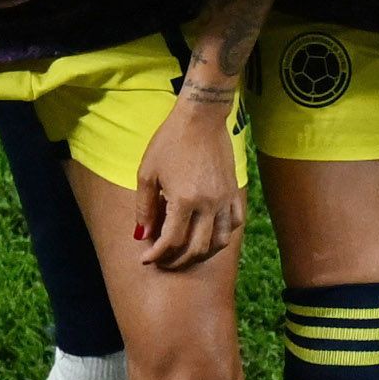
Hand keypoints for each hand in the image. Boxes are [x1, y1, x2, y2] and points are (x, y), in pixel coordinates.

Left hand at [133, 93, 246, 272]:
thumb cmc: (169, 141)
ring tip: (188, 253)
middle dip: (178, 261)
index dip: (157, 254)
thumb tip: (143, 235)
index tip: (146, 258)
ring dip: (203, 253)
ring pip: (220, 241)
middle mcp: (208, 204)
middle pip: (197, 248)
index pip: (172, 241)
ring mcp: (224, 199)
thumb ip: (145, 207)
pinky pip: (235, 222)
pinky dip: (224, 235)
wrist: (201, 117)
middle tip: (164, 261)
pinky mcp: (234, 191)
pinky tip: (211, 235)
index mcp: (183, 200)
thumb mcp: (148, 173)